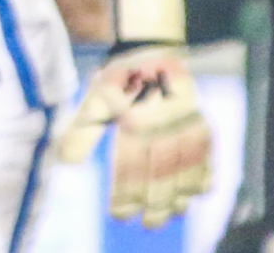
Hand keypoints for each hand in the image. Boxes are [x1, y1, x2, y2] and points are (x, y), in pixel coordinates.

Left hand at [55, 45, 211, 227]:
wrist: (153, 48)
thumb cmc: (119, 78)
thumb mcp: (95, 99)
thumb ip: (82, 131)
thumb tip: (65, 162)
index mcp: (134, 119)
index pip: (131, 167)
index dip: (125, 195)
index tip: (119, 215)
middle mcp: (163, 125)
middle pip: (161, 173)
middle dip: (154, 203)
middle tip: (148, 224)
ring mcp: (186, 124)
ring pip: (187, 169)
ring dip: (180, 196)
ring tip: (170, 215)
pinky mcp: (202, 122)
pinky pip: (208, 155)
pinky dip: (205, 175)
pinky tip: (197, 193)